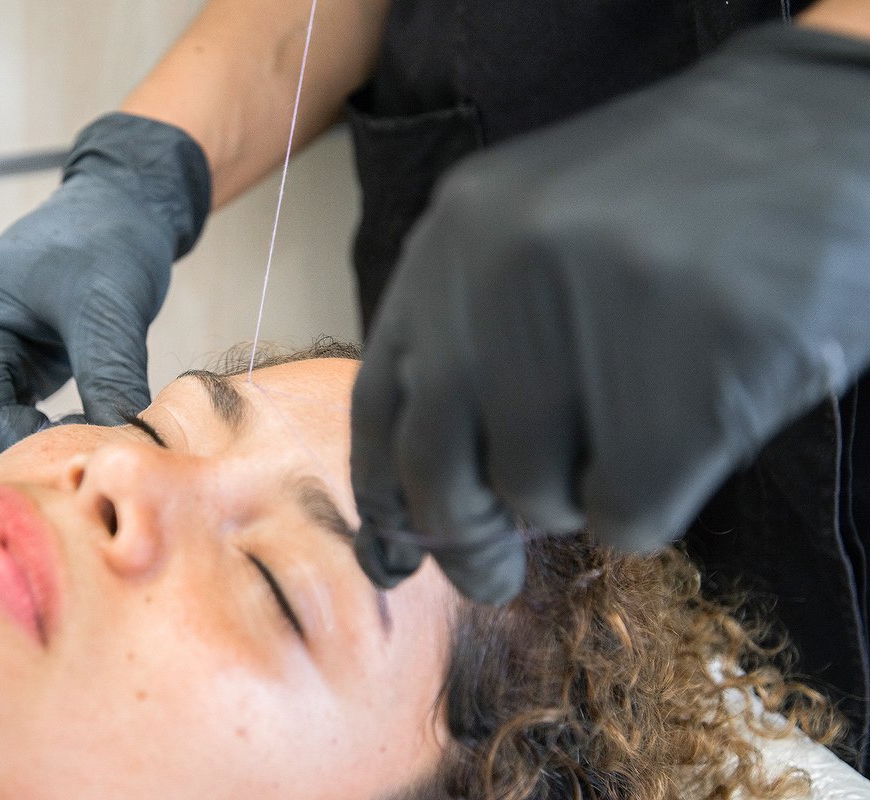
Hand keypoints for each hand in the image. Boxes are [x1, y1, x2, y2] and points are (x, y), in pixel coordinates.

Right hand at [0, 113, 210, 484]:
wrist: (114, 211)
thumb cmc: (105, 240)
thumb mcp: (110, 305)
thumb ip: (111, 376)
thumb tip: (122, 444)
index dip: (25, 447)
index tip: (84, 453)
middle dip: (17, 461)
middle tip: (85, 460)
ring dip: (16, 461)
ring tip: (80, 450)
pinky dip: (26, 448)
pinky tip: (76, 440)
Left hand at [351, 23, 869, 601]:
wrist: (828, 139)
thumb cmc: (676, 210)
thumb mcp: (536, 238)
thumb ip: (471, 347)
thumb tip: (424, 513)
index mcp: (455, 234)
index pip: (377, 400)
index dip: (378, 494)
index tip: (391, 557)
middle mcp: (503, 265)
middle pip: (437, 468)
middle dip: (463, 541)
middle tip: (492, 575)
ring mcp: (598, 311)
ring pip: (536, 496)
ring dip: (580, 497)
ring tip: (635, 421)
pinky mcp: (692, 368)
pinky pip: (627, 514)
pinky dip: (653, 502)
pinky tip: (687, 430)